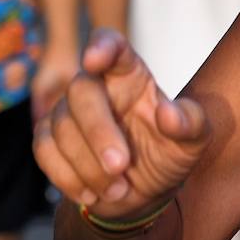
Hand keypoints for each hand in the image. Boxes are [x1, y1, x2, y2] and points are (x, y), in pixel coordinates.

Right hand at [32, 29, 210, 220]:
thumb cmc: (171, 151)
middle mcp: (96, 86)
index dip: (101, 46)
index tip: (94, 59)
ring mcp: (67, 111)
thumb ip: (191, 123)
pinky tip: (92, 194)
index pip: (112, 45)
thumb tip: (168, 113)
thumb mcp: (195, 140)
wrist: (145, 189)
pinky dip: (67, 176)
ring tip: (119, 189)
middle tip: (122, 167)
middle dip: (99, 132)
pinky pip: (44, 152)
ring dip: (89, 166)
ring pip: (61, 128)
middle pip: (82, 92)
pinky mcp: (49, 139)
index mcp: (131, 74)